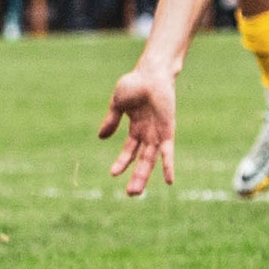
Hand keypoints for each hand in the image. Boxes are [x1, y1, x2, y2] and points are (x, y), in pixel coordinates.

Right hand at [99, 65, 174, 195]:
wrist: (151, 74)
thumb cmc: (135, 84)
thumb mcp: (118, 103)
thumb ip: (111, 120)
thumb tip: (101, 137)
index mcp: (137, 128)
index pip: (129, 151)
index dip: (121, 163)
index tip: (112, 174)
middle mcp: (148, 134)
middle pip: (142, 161)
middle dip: (137, 177)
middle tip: (131, 194)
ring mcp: (158, 133)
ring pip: (151, 160)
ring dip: (144, 176)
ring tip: (136, 191)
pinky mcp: (167, 131)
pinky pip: (167, 152)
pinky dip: (168, 165)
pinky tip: (168, 180)